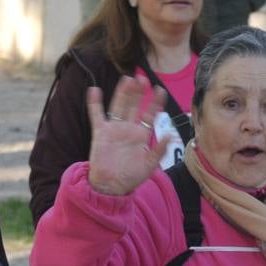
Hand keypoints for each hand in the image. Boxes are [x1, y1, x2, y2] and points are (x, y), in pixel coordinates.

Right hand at [86, 77, 168, 195]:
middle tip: (143, 78)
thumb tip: (171, 135)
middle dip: (139, 92)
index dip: (155, 103)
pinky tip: (94, 90)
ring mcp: (114, 129)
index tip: (161, 90)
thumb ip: (159, 150)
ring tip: (127, 79)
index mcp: (141, 135)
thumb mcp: (149, 165)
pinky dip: (94, 103)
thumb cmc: (130, 177)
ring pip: (118, 106)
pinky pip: (96, 115)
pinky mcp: (100, 133)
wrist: (110, 187)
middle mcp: (128, 129)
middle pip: (134, 105)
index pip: (150, 114)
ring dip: (122, 93)